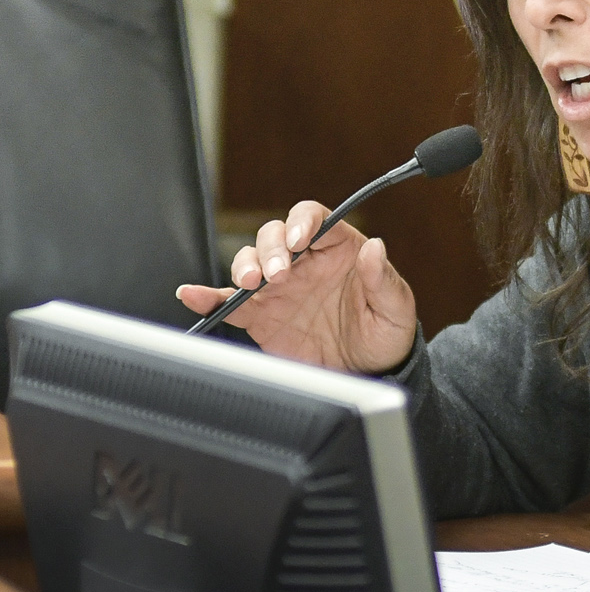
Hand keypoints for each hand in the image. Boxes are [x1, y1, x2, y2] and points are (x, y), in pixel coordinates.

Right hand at [177, 200, 418, 373]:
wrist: (369, 372)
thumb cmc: (386, 334)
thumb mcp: (396, 308)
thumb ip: (384, 278)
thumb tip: (375, 246)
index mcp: (340, 250)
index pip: (315, 219)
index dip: (302, 221)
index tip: (299, 238)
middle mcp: (305, 263)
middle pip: (274, 236)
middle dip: (269, 249)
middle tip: (277, 273)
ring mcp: (279, 288)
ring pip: (250, 262)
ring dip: (244, 267)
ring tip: (250, 285)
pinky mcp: (261, 315)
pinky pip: (228, 302)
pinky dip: (207, 298)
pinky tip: (192, 295)